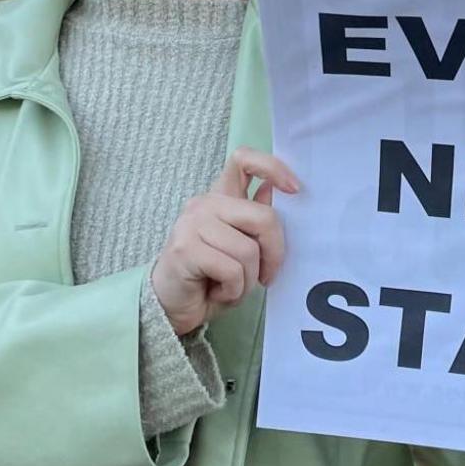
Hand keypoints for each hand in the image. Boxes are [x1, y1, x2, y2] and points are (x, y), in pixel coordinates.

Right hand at [152, 148, 298, 335]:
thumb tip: (276, 191)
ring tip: (233, 288)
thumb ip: (255, 221)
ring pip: (249, 250)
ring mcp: (193, 223)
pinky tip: (219, 293)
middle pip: (263, 217)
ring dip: (249, 280)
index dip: (273, 167)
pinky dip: (234, 290)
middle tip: (267, 277)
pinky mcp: (186, 248)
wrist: (169, 305)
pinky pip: (232, 270)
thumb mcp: (239, 247)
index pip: (243, 160)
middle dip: (275, 253)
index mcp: (221, 198)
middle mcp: (205, 203)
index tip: (295, 189)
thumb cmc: (209, 277)